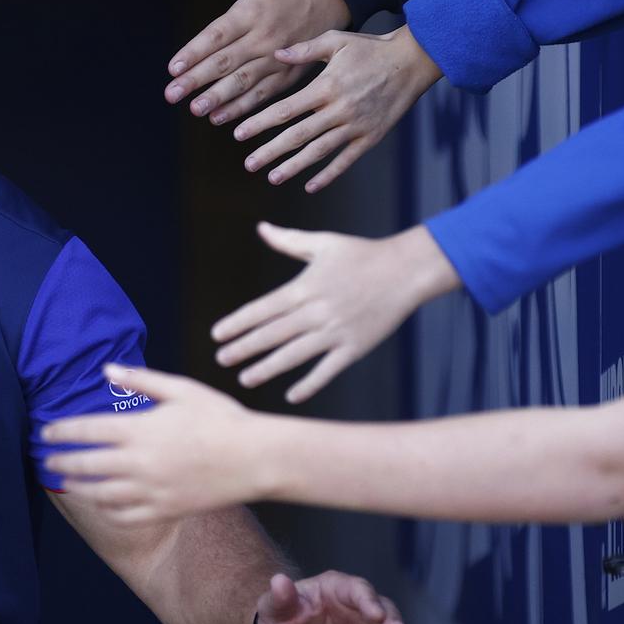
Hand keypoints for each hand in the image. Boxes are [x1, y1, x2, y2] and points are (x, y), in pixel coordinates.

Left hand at [44, 365, 270, 524]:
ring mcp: (151, 490)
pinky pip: (125, 515)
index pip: (86, 430)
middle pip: (86, 465)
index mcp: (140, 429)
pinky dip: (107, 510)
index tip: (45, 431)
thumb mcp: (181, 389)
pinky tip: (101, 503)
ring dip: (78, 488)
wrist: (254, 458)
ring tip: (66, 482)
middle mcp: (139, 462)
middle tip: (47, 460)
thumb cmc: (220, 418)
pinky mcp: (165, 510)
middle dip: (61, 462)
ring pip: (101, 494)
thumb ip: (142, 381)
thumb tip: (107, 370)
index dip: (61, 431)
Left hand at [165, 0, 349, 125]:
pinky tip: (221, 117)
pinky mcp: (287, 74)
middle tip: (172, 94)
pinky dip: (242, 107)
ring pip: (242, 82)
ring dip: (217, 98)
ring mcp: (276, 59)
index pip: (217, 34)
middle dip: (196, 80)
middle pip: (225, 62)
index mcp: (252, 12)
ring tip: (196, 109)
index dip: (194, 51)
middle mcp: (262, 38)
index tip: (173, 67)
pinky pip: (262, 94)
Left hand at [212, 223, 458, 402]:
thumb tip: (261, 228)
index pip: (262, 309)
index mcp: (304, 287)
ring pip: (294, 355)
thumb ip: (288, 240)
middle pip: (272, 334)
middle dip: (244, 348)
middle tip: (221, 359)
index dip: (238, 323)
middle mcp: (316, 312)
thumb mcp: (323, 242)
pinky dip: (310, 384)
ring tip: (244, 379)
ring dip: (268, 368)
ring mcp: (336, 331)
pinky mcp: (356, 347)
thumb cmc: (362, 253)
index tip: (217, 334)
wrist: (407, 270)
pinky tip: (291, 395)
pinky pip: (328, 369)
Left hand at [236, 25, 441, 191]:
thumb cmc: (371, 48)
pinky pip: (346, 160)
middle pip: (297, 135)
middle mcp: (339, 110)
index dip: (260, 123)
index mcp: (326, 87)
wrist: (413, 61)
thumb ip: (304, 49)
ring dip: (294, 166)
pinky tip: (310, 186)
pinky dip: (328, 175)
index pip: (285, 110)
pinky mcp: (371, 137)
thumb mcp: (336, 40)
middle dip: (270, 151)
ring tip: (272, 177)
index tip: (239, 134)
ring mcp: (356, 126)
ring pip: (319, 151)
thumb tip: (275, 54)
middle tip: (248, 164)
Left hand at [258, 572, 404, 623]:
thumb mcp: (274, 607)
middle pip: (383, 608)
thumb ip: (280, 598)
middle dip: (392, 620)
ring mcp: (363, 623)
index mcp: (335, 586)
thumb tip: (279, 580)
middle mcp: (355, 603)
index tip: (377, 615)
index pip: (358, 588)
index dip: (369, 600)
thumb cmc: (280, 613)